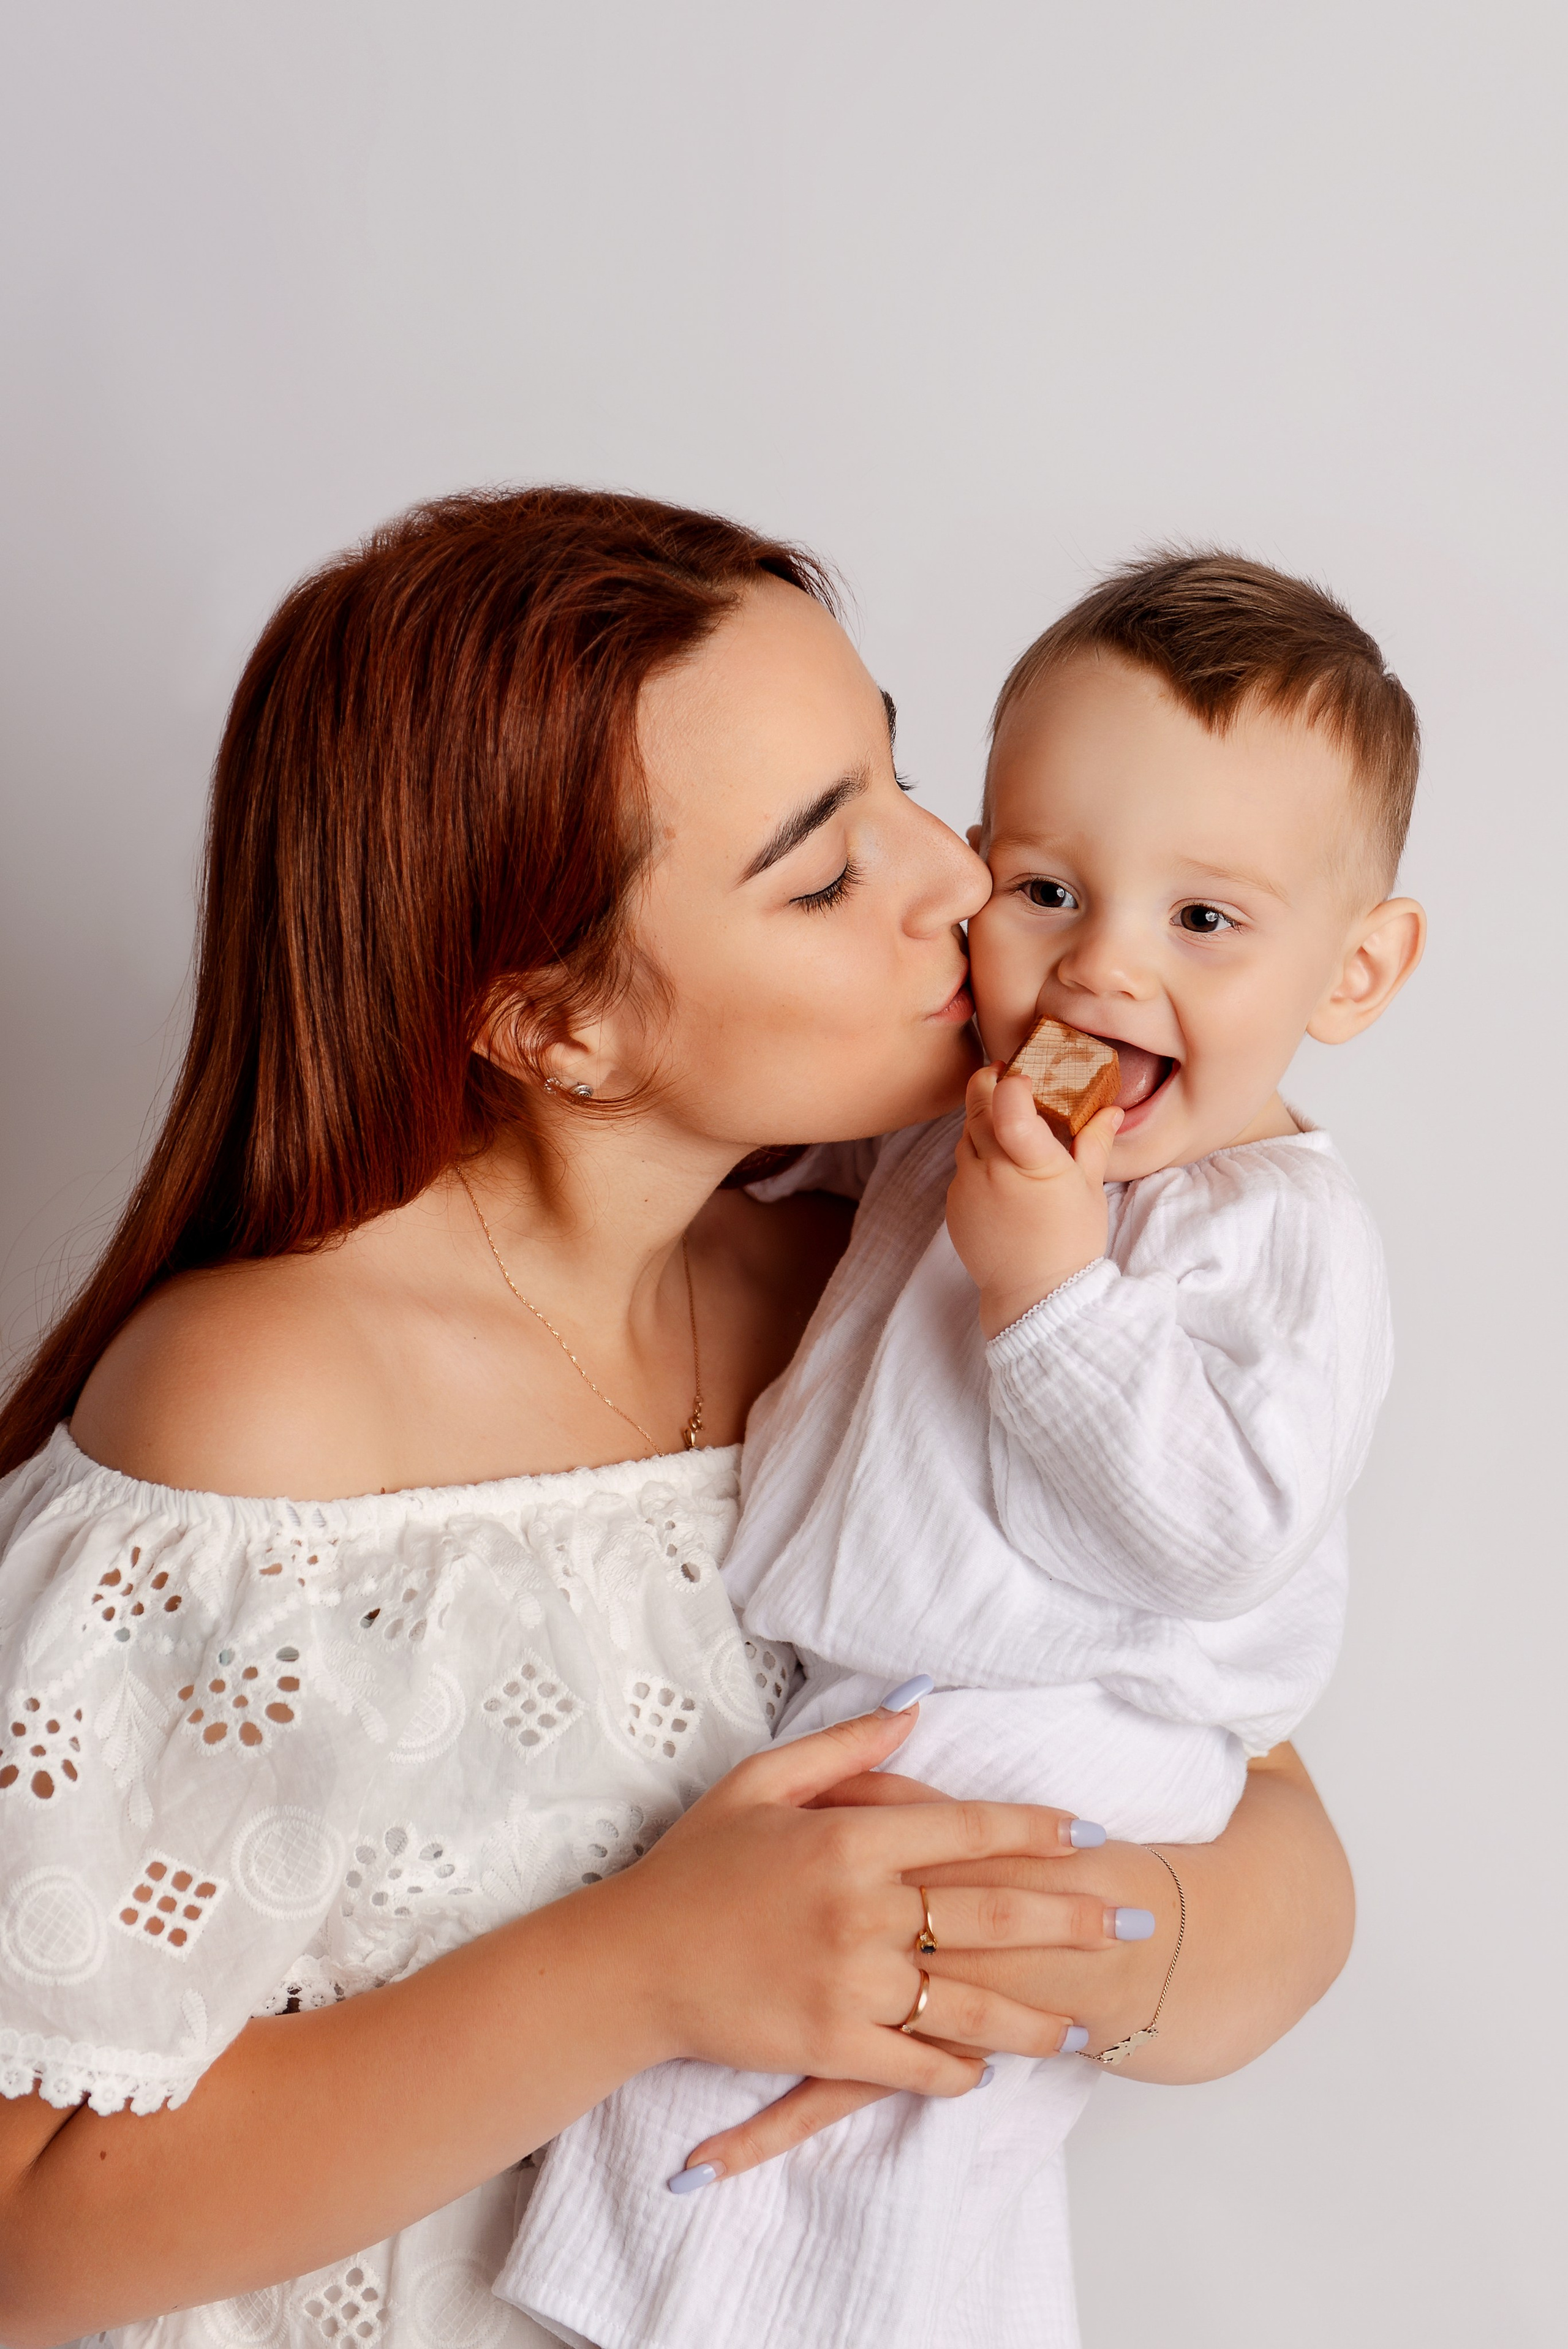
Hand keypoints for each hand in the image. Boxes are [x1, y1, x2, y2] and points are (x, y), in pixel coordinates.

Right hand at [670, 1766, 1148, 2188]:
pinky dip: (958, 2072)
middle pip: (990, 1914)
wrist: (630, 1963)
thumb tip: (915, 1708)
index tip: (1090, 1837)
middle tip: (1128, 1925)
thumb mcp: (757, 1783)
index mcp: (847, 1841)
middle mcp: (860, 1911)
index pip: (967, 1829)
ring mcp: (848, 1984)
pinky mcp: (829, 2045)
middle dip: (1070, 1921)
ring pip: (969, 2005)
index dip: (1036, 1831)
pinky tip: (988, 2071)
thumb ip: (843, 1748)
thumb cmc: (693, 1869)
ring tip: (1084, 2026)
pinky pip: (916, 2064)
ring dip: (1034, 2018)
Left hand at [946, 1064, 1122, 1337]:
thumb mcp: (1089, 1189)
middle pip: (976, 1108)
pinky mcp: (954, 1204)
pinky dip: (975, 1157)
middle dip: (987, 1085)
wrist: (1034, 1296)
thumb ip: (1094, 1142)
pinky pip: (960, 1166)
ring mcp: (967, 1187)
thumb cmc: (1070, 1242)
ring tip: (1007, 1127)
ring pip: (964, 1135)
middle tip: (1005, 1077)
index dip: (1010, 1082)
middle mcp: (992, 1170)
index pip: (1007, 1106)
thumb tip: (1110, 1110)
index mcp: (1032, 1163)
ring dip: (981, 1122)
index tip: (1020, 1075)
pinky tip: (998, 1171)